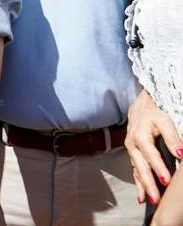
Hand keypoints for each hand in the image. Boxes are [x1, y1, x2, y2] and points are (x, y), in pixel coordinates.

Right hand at [127, 89, 182, 206]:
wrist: (141, 107)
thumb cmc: (154, 113)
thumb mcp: (164, 121)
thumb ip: (172, 138)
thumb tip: (181, 154)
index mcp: (140, 136)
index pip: (151, 156)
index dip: (159, 168)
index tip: (167, 181)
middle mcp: (133, 145)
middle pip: (141, 167)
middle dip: (149, 184)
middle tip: (157, 199)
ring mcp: (131, 150)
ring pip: (137, 171)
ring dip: (144, 187)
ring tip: (152, 201)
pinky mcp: (133, 154)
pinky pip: (135, 171)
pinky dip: (138, 184)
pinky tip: (141, 197)